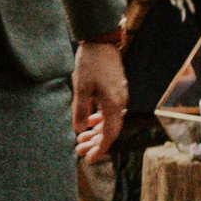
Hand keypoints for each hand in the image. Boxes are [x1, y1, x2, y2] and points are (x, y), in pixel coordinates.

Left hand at [71, 39, 126, 161]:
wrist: (102, 42)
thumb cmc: (90, 63)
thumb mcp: (81, 87)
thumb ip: (81, 110)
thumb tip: (80, 130)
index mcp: (114, 104)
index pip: (110, 134)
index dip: (100, 148)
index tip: (90, 159)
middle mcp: (120, 102)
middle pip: (110, 130)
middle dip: (95, 143)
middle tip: (79, 152)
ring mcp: (120, 96)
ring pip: (109, 121)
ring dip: (96, 132)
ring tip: (80, 140)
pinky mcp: (116, 90)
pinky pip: (109, 111)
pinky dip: (99, 120)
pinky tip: (89, 123)